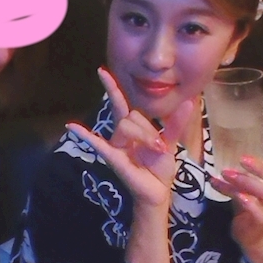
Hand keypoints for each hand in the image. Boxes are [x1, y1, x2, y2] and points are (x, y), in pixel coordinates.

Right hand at [66, 67, 195, 209]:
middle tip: (160, 147)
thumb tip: (190, 101)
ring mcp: (115, 146)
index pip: (120, 103)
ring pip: (126, 126)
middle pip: (131, 116)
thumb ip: (175, 123)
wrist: (158, 192)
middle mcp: (120, 135)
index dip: (112, 87)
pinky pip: (99, 144)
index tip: (101, 71)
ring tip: (155, 151)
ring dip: (145, 136)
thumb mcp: (170, 141)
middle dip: (148, 129)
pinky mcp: (114, 158)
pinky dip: (85, 135)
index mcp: (132, 129)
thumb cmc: (159, 168)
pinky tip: (72, 126)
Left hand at [210, 156, 262, 262]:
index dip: (259, 166)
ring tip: (228, 178)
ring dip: (245, 185)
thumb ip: (236, 183)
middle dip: (248, 175)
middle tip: (228, 171)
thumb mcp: (244, 193)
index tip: (242, 158)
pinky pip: (258, 212)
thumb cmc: (250, 212)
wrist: (251, 238)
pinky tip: (238, 196)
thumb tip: (220, 170)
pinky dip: (249, 203)